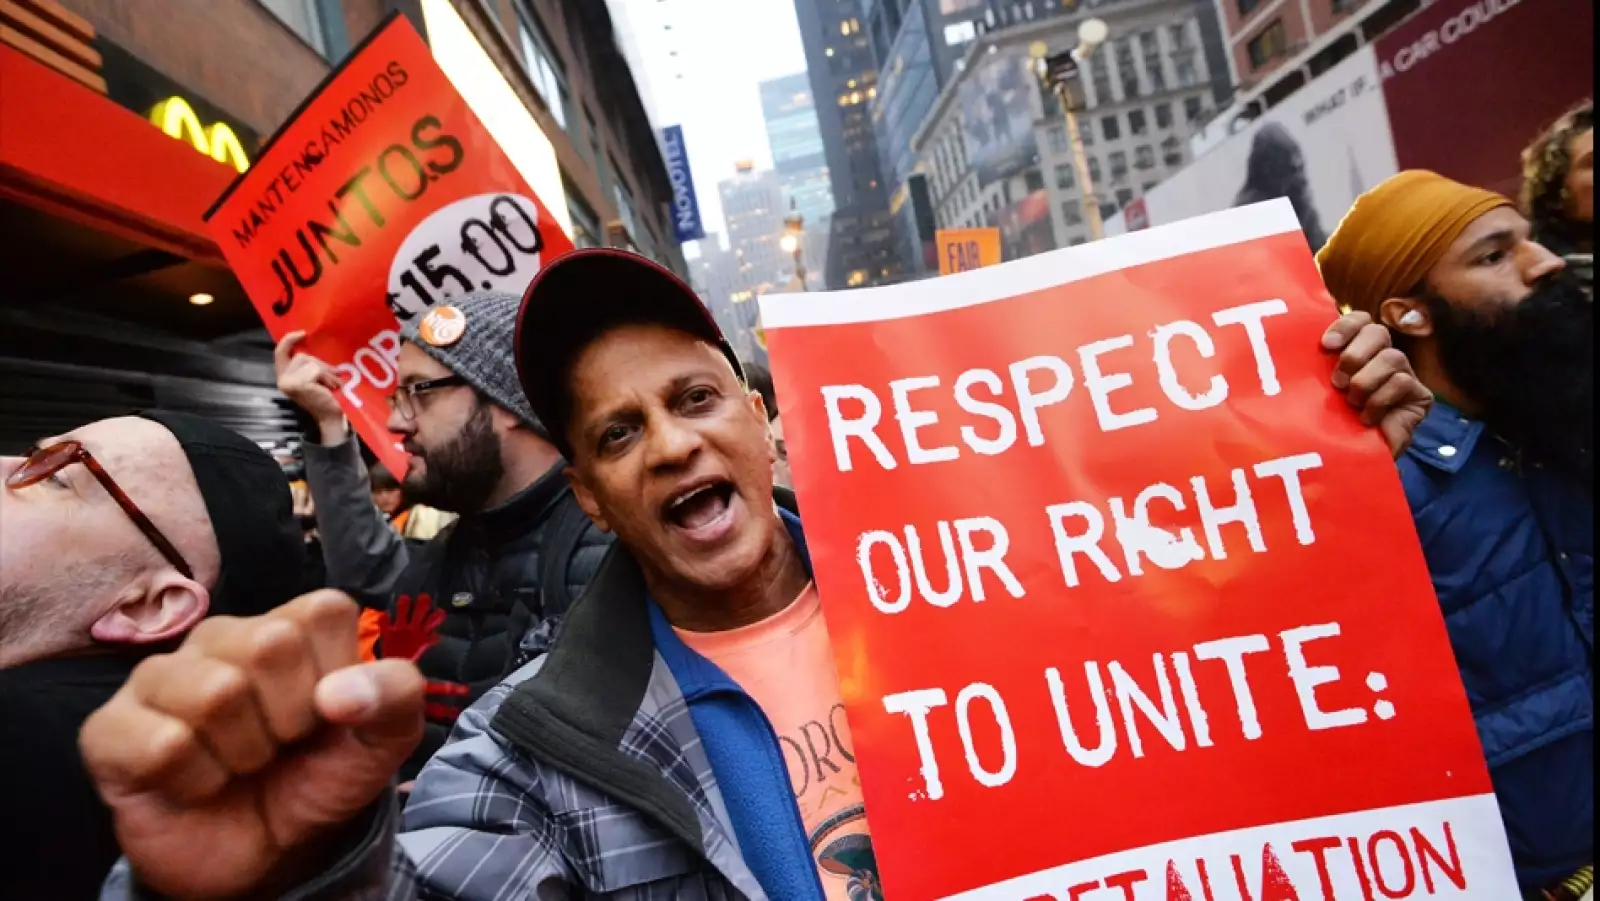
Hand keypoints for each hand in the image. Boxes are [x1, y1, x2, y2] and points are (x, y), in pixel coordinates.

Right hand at [80, 591, 424, 899]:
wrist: (267, 856)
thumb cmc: (316, 779)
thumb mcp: (383, 741)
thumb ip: (395, 695)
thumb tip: (342, 691)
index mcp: (286, 624)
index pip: (323, 611)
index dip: (336, 675)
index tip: (327, 714)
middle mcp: (218, 637)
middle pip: (270, 644)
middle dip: (291, 718)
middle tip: (280, 745)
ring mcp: (157, 678)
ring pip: (215, 693)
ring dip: (243, 753)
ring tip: (238, 765)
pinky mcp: (109, 728)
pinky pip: (164, 745)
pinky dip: (197, 782)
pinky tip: (196, 784)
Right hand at [274, 331, 347, 443]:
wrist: (333, 416)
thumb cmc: (328, 395)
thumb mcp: (315, 375)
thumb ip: (310, 363)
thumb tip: (315, 343)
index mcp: (284, 375)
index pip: (280, 352)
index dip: (289, 340)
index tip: (303, 333)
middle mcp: (281, 379)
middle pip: (301, 356)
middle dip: (320, 364)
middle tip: (332, 378)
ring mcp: (287, 382)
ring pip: (310, 362)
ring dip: (325, 372)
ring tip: (330, 385)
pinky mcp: (296, 384)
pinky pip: (315, 370)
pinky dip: (326, 377)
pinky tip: (330, 388)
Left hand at [378, 594, 445, 661]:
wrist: (395, 669)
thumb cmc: (410, 657)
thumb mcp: (422, 648)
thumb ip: (429, 641)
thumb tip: (437, 636)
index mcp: (422, 634)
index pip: (433, 622)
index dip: (437, 616)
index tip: (440, 611)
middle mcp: (412, 630)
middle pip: (419, 614)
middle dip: (422, 605)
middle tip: (423, 598)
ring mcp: (400, 631)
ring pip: (403, 615)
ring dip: (404, 607)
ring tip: (405, 598)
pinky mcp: (388, 634)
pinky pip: (385, 625)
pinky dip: (384, 620)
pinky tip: (384, 614)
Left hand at [1321, 312, 1431, 458]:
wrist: (1351, 463)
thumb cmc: (1328, 427)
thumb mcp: (1315, 394)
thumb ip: (1311, 369)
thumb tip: (1288, 343)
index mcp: (1357, 350)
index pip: (1360, 320)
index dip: (1345, 326)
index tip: (1326, 345)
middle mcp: (1382, 358)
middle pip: (1378, 332)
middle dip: (1355, 355)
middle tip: (1337, 382)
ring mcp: (1404, 375)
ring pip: (1393, 357)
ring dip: (1366, 381)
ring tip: (1352, 403)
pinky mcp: (1420, 396)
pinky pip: (1403, 382)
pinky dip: (1380, 399)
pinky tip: (1366, 418)